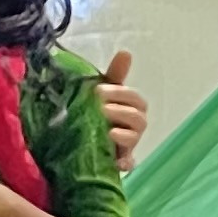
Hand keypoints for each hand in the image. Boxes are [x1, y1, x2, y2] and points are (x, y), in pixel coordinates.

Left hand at [97, 49, 146, 172]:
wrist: (79, 139)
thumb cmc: (97, 110)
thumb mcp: (103, 92)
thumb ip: (115, 74)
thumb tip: (126, 52)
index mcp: (131, 107)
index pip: (133, 98)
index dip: (119, 94)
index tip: (99, 91)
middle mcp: (134, 126)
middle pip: (139, 119)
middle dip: (121, 112)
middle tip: (101, 108)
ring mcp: (128, 145)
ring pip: (135, 138)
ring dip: (124, 134)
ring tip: (108, 130)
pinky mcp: (121, 162)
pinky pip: (128, 164)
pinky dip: (125, 163)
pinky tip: (117, 163)